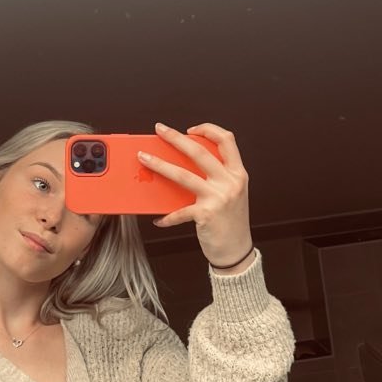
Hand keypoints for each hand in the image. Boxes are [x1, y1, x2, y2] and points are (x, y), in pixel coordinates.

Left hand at [137, 122, 251, 266]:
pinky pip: (179, 211)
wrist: (237, 252)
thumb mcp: (232, 194)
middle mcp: (230, 182)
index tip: (191, 129)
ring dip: (159, 165)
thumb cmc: (231, 223)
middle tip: (160, 130)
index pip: (226, 140)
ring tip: (145, 159)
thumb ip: (217, 177)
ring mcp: (218, 197)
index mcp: (237, 174)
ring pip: (183, 174)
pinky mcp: (206, 214)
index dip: (208, 129)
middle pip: (199, 151)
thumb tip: (186, 164)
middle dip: (175, 138)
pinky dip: (166, 217)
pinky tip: (159, 219)